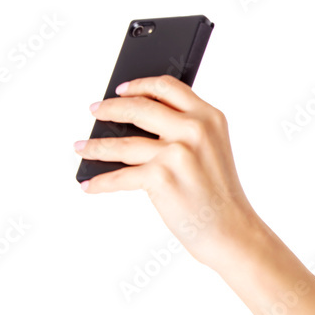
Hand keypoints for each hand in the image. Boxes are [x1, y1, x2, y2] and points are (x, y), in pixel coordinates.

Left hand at [75, 74, 257, 270]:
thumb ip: (185, 129)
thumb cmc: (220, 196)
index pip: (167, 87)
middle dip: (110, 108)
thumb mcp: (213, 150)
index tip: (122, 89)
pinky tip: (91, 184)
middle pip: (139, 107)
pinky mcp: (161, 177)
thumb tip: (134, 123)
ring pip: (123, 143)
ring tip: (83, 147)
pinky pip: (120, 177)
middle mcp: (194, 130)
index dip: (140, 85)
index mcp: (209, 118)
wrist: (231, 230)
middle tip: (96, 112)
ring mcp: (177, 152)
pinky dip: (101, 182)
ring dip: (96, 147)